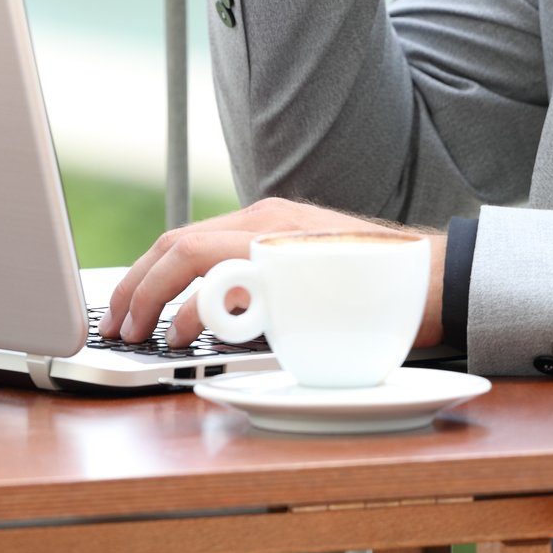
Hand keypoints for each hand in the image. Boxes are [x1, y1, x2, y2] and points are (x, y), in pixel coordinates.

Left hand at [98, 197, 445, 349]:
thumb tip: (211, 311)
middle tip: (116, 324)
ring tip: (138, 331)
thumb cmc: (377, 285)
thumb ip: (263, 280)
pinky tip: (181, 333)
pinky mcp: (291, 269)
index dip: (147, 275)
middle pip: (175, 242)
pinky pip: (225, 280)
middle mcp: (265, 221)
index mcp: (266, 219)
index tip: (128, 308)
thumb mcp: (307, 271)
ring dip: (149, 293)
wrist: (436, 279)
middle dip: (133, 285)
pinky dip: (191, 307)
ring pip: (188, 252)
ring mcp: (276, 241)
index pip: (187, 239)